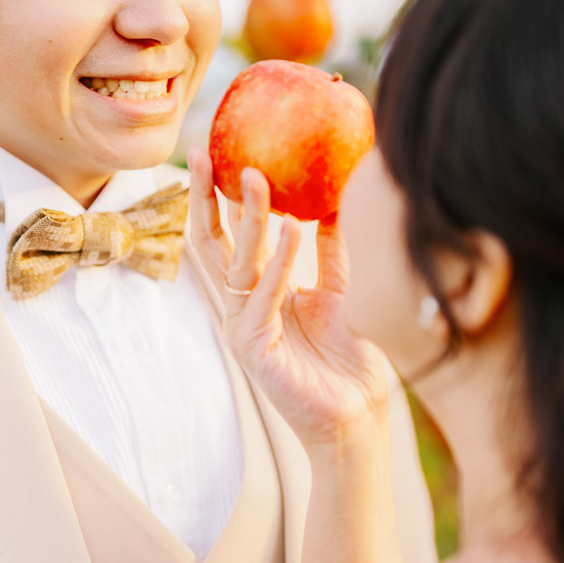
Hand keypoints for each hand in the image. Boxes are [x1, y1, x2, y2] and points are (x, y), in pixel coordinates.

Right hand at [188, 147, 390, 451]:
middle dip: (206, 197)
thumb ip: (332, 248)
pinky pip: (264, 295)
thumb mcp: (343, 287)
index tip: (221, 148)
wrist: (359, 415)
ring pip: (237, 261)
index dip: (223, 194)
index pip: (232, 234)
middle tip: (204, 151)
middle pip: (214, 242)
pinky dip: (280, 260)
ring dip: (247, 218)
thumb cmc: (352, 359)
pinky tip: (293, 227)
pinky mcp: (252, 347)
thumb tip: (332, 197)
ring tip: (256, 176)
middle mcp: (243, 304)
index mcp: (260, 289)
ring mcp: (243, 325)